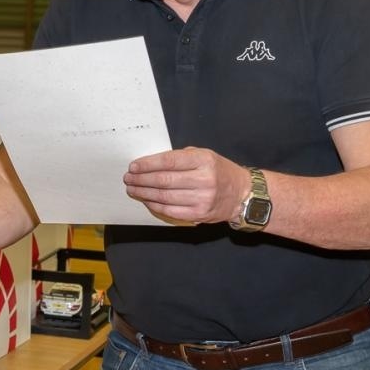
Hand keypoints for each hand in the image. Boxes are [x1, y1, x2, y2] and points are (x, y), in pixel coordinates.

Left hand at [122, 147, 246, 224]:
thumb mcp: (204, 155)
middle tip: (128, 178)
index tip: (133, 166)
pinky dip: (154, 205)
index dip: (148, 164)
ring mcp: (202, 199)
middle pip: (164, 180)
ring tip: (132, 189)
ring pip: (164, 197)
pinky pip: (170, 210)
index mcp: (204, 160)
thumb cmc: (218, 171)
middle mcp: (204, 179)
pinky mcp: (199, 214)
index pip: (169, 161)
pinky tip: (146, 200)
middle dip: (141, 180)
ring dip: (144, 193)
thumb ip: (180, 157)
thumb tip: (151, 163)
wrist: (241, 194)